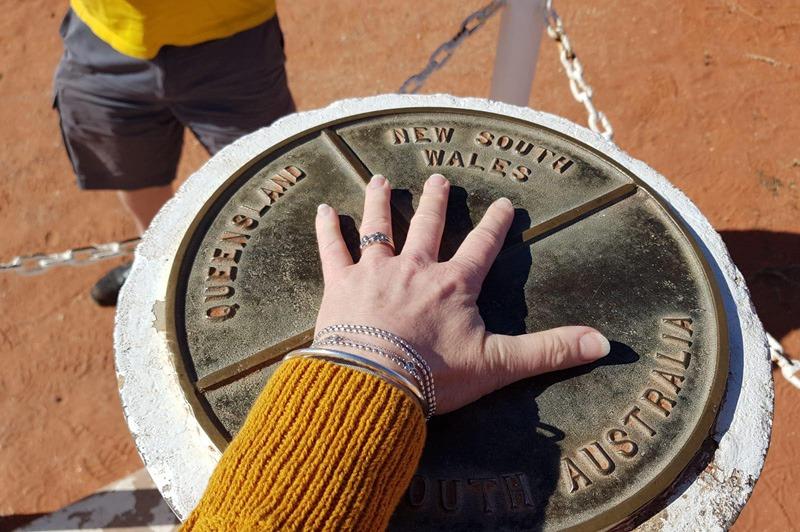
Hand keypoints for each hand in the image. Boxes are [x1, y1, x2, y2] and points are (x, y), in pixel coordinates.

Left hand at [314, 173, 609, 413]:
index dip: (495, 225)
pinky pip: (333, 250)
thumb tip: (603, 343)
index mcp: (453, 285)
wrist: (374, 385)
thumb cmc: (434, 376)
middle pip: (428, 226)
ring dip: (379, 202)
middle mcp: (415, 269)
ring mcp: (375, 273)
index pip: (482, 247)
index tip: (503, 204)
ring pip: (379, 227)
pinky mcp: (340, 286)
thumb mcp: (499, 364)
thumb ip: (549, 351)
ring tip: (378, 180)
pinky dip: (328, 230)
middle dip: (436, 202)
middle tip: (439, 179)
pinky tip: (324, 211)